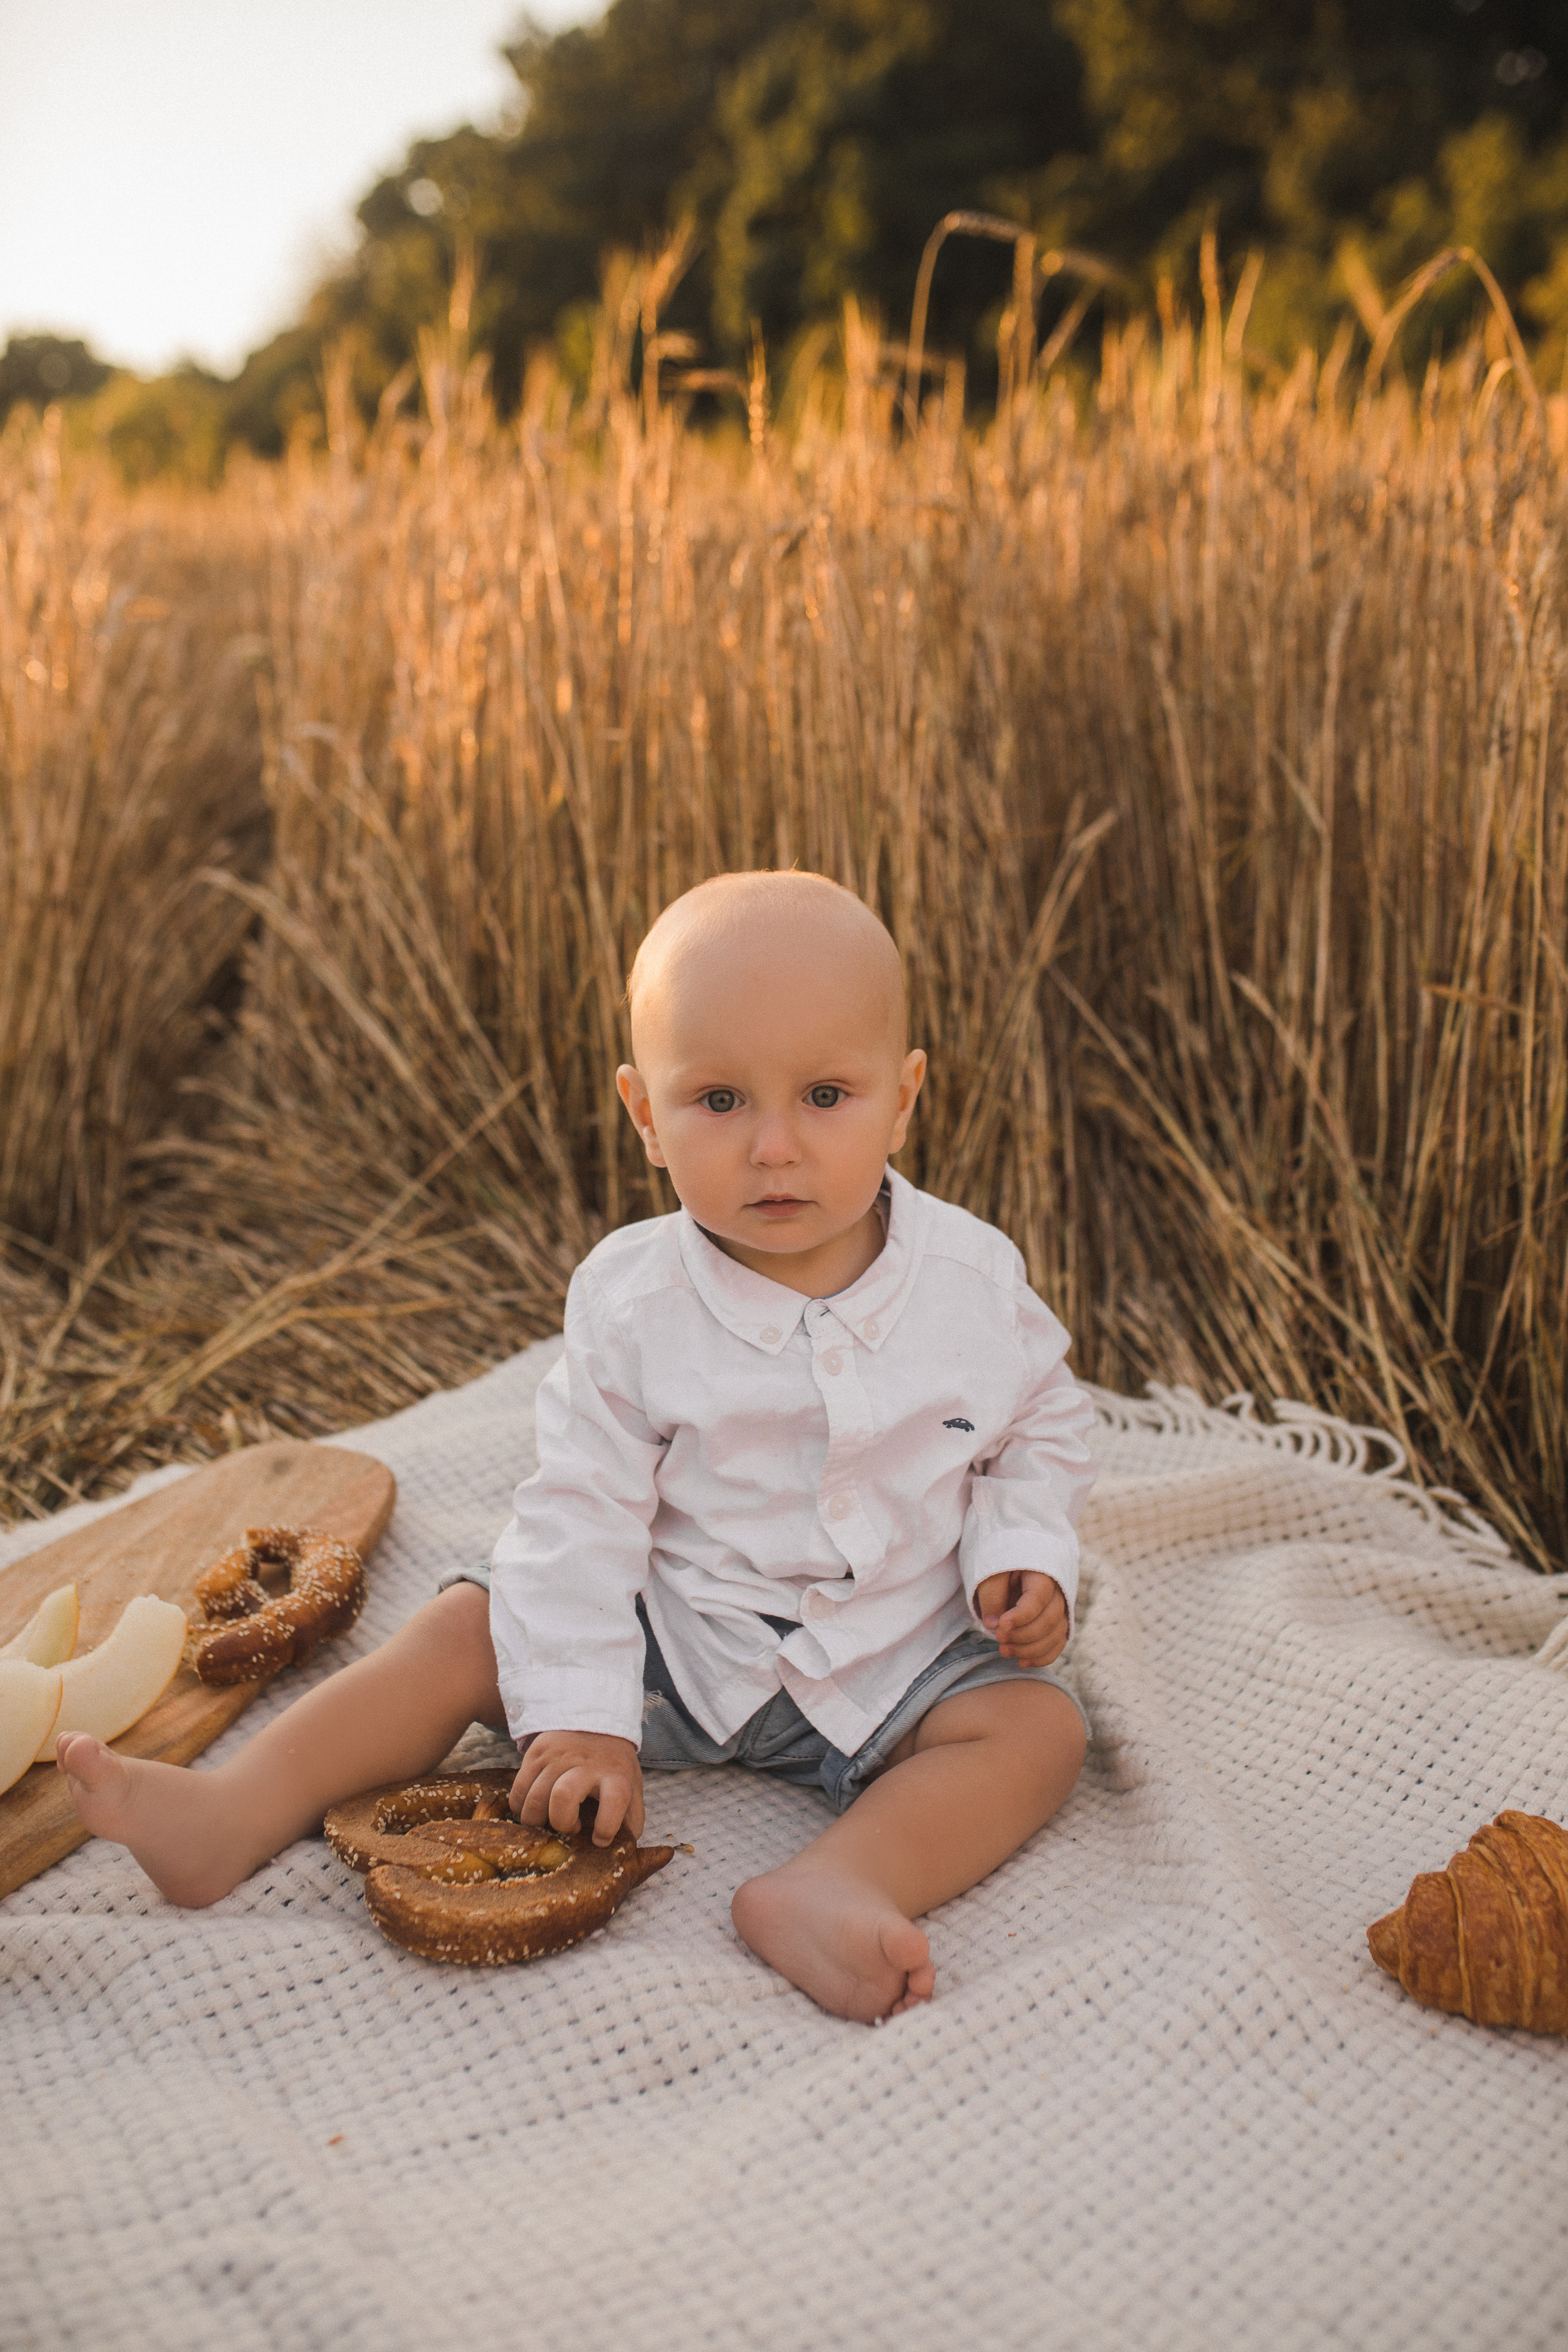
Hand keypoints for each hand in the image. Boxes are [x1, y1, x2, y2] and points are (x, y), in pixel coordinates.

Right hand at [510, 1729, 643, 1845]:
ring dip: (536, 1820)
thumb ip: (632, 1818)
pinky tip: (531, 1810)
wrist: (596, 1720)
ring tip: (546, 1822)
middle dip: (561, 1822)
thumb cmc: (614, 1765)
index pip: (615, 1799)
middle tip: (568, 1827)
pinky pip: (518, 1789)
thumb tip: (624, 1850)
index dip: (607, 1826)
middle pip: (564, 1796)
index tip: (599, 1839)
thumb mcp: (633, 1785)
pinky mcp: (537, 1751)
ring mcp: (558, 1756)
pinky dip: (519, 1807)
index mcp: (615, 1774)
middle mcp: (586, 1763)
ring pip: (536, 1796)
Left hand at [974, 1570, 1067, 1666]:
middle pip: (1049, 1620)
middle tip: (999, 1638)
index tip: (1000, 1625)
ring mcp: (1060, 1609)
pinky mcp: (1057, 1624)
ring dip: (1030, 1649)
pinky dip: (1043, 1657)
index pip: (1037, 1599)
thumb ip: (991, 1596)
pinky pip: (1058, 1644)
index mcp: (1042, 1573)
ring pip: (1056, 1635)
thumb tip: (993, 1625)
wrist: (1011, 1568)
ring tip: (1004, 1651)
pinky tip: (1023, 1662)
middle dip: (1022, 1635)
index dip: (1020, 1616)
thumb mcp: (990, 1573)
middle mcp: (1057, 1591)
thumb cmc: (1000, 1568)